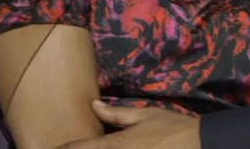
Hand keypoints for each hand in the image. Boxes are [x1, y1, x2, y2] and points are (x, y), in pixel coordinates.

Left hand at [58, 101, 199, 148]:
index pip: (79, 148)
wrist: (197, 144)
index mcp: (114, 144)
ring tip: (85, 146)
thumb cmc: (171, 127)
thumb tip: (93, 105)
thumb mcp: (144, 115)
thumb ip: (116, 114)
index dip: (63, 147)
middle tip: (64, 145)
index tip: (52, 145)